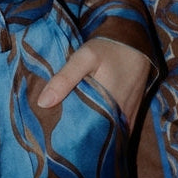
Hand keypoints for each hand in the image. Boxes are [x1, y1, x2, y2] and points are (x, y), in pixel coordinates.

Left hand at [36, 38, 150, 131]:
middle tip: (59, 133)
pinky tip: (92, 124)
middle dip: (79, 135)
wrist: (134, 42)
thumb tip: (42, 103)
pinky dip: (105, 130)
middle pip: (95, 135)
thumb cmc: (108, 49)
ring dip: (92, 133)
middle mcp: (120, 118)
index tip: (53, 133)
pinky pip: (117, 131)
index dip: (68, 134)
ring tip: (73, 129)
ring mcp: (127, 119)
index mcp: (106, 106)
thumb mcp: (84, 57)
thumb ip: (64, 79)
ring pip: (106, 134)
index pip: (84, 132)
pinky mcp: (132, 115)